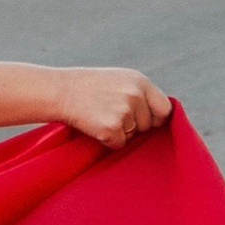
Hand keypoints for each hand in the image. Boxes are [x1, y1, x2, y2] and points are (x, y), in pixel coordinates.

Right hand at [51, 66, 172, 151]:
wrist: (60, 91)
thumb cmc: (89, 86)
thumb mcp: (120, 80)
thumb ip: (141, 94)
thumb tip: (160, 117)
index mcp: (140, 81)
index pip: (164, 108)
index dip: (156, 118)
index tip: (147, 121)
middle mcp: (136, 95)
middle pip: (148, 125)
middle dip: (134, 125)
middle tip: (111, 113)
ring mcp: (124, 112)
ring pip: (133, 136)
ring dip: (119, 132)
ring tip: (100, 115)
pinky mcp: (112, 129)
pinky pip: (119, 144)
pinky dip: (108, 140)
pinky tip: (95, 125)